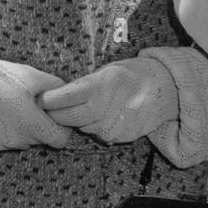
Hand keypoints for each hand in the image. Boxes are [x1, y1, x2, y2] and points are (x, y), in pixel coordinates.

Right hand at [0, 59, 69, 150]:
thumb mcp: (32, 75)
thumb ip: (55, 86)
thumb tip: (66, 92)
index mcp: (33, 125)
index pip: (60, 140)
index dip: (62, 128)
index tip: (54, 114)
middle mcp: (20, 139)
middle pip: (42, 139)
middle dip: (42, 124)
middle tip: (32, 104)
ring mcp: (4, 143)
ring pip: (25, 139)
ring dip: (25, 127)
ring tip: (15, 106)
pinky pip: (9, 139)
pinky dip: (10, 129)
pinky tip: (1, 112)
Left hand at [39, 59, 176, 144]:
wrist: (167, 90)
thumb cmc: (132, 75)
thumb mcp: (108, 71)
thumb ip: (84, 84)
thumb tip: (56, 96)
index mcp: (103, 83)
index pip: (67, 96)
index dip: (50, 100)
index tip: (40, 99)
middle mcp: (109, 105)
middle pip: (69, 117)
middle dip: (56, 115)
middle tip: (48, 109)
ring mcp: (115, 124)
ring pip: (82, 128)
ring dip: (76, 121)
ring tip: (82, 108)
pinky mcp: (121, 137)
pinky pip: (97, 135)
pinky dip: (93, 127)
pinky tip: (101, 116)